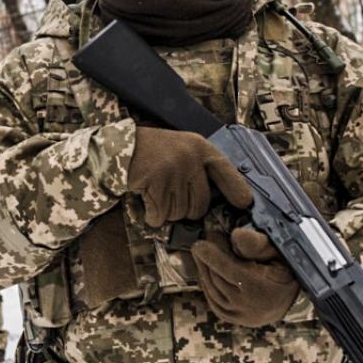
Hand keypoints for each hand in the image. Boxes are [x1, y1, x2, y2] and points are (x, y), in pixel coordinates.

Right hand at [126, 126, 252, 227]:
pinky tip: (146, 200)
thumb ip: (200, 169)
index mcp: (200, 148)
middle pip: (200, 204)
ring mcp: (172, 170)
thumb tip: (220, 200)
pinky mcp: (154, 182)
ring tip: (156, 193)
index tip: (244, 204)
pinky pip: (160, 215)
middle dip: (187, 209)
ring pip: (179, 213)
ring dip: (166, 211)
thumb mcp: (183, 149)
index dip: (236, 190)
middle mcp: (189, 158)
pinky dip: (152, 215)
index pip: (226, 172)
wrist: (119, 147)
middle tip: (172, 198)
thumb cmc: (153, 152)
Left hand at [191, 226, 299, 326]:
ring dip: (204, 266)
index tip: (207, 234)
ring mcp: (235, 314)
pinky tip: (211, 268)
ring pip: (208, 285)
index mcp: (257, 289)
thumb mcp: (279, 253)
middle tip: (211, 236)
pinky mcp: (229, 317)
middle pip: (213, 274)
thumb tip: (236, 235)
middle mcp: (244, 305)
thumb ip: (258, 243)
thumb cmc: (285, 271)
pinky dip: (207, 280)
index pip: (224, 267)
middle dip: (208, 255)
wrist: (291, 301)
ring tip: (209, 251)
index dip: (210, 250)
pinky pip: (210, 296)